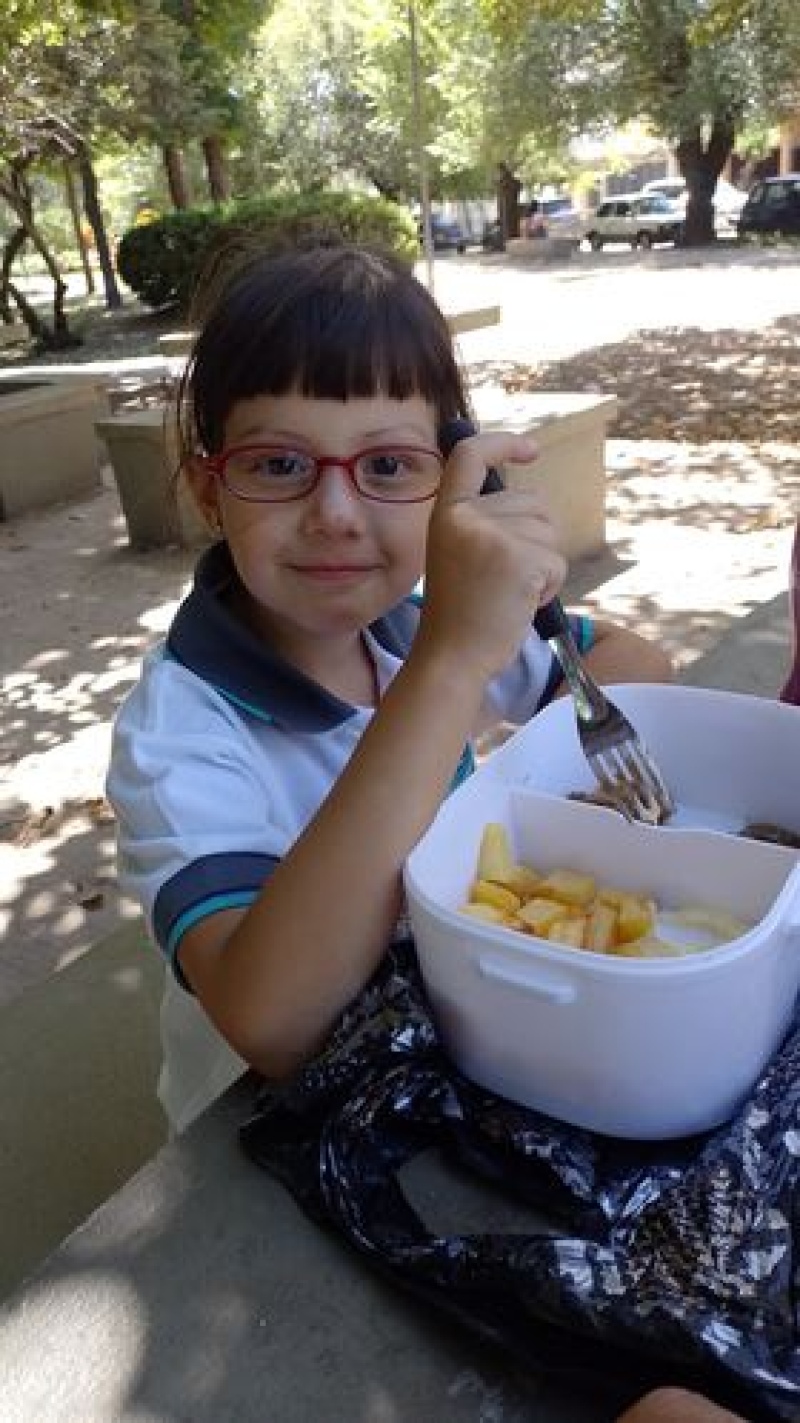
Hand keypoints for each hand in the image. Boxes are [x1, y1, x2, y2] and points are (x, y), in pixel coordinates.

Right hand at [417, 430, 565, 682]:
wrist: (452, 657)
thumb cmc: (461, 615)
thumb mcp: (458, 554)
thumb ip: (483, 524)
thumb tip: (532, 507)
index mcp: (446, 513)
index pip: (470, 456)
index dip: (503, 444)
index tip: (529, 450)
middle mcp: (466, 517)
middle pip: (532, 503)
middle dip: (535, 538)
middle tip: (504, 579)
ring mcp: (493, 535)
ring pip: (548, 532)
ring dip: (543, 564)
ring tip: (510, 592)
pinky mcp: (520, 558)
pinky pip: (556, 560)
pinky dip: (550, 584)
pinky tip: (522, 603)